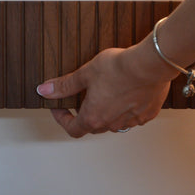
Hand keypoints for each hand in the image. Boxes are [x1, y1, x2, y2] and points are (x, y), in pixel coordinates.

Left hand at [36, 41, 173, 137]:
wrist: (150, 64)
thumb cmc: (119, 68)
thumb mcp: (86, 73)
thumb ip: (65, 85)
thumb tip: (44, 91)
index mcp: (94, 117)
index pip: (72, 129)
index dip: (62, 119)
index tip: (59, 107)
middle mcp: (113, 124)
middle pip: (93, 126)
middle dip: (84, 114)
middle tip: (81, 98)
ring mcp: (132, 121)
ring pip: (114, 122)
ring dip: (106, 112)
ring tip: (105, 92)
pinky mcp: (147, 114)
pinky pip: (132, 116)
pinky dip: (126, 108)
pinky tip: (127, 92)